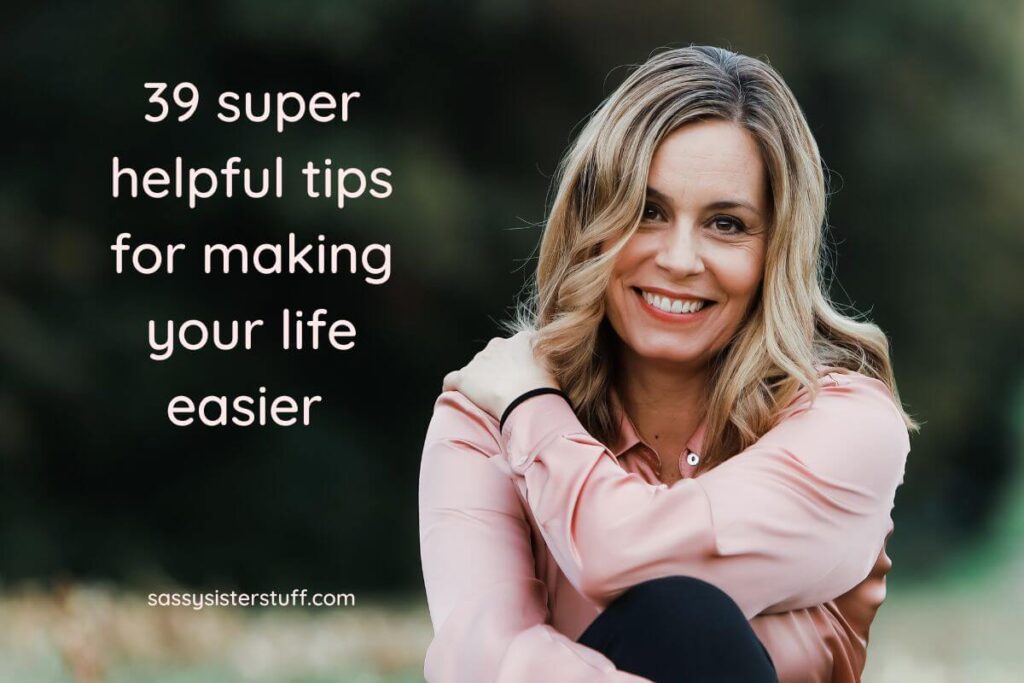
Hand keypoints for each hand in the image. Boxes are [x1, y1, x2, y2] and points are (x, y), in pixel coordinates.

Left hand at [442, 330, 560, 419]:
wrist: (528, 400)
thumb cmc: (548, 387)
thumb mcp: (558, 366)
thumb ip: (550, 359)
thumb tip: (549, 361)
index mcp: (521, 339)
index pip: (516, 348)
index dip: (517, 365)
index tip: (522, 380)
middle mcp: (498, 344)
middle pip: (493, 356)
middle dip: (497, 371)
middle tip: (507, 392)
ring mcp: (479, 361)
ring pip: (475, 369)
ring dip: (479, 381)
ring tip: (488, 401)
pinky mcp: (464, 377)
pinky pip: (451, 380)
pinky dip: (453, 388)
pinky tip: (456, 398)